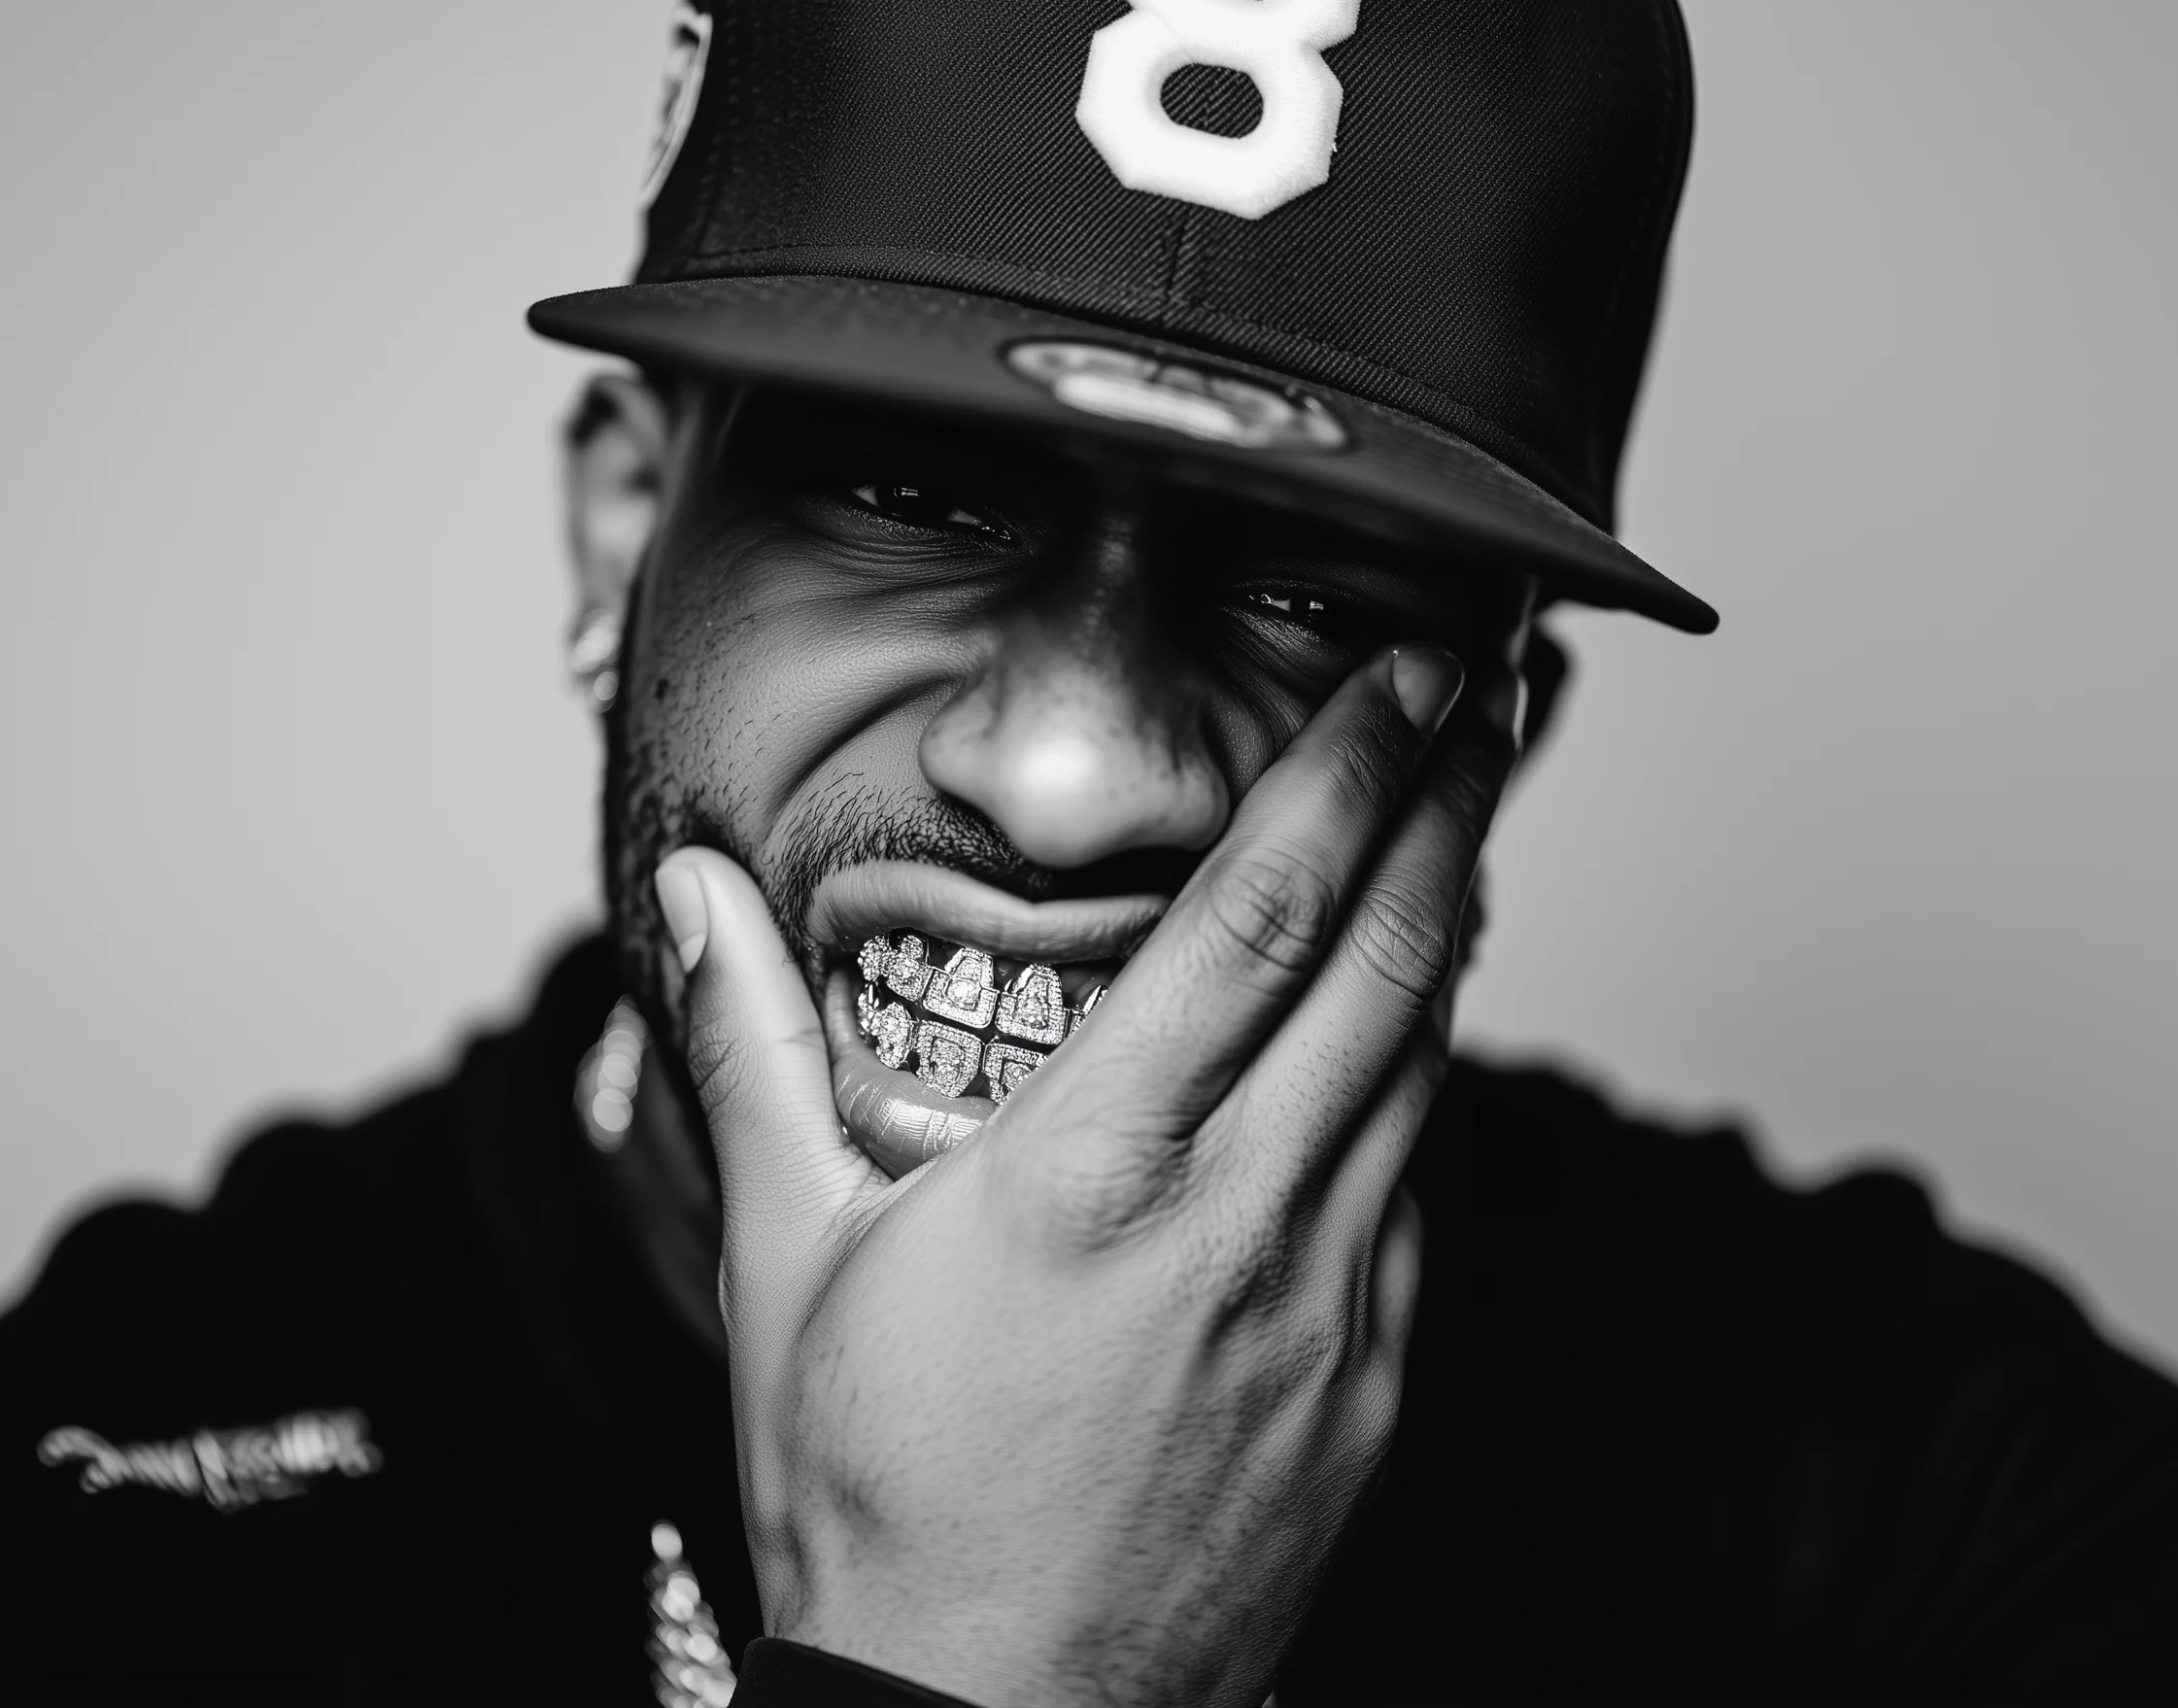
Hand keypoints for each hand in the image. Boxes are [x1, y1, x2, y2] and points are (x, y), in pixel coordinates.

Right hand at [655, 643, 1511, 1707]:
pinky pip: (1410, 1194)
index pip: (1259, 914)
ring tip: (1461, 827)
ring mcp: (1327, 1306)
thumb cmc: (880, 1501)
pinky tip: (1389, 1049)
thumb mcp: (787, 1263)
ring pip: (1421, 1067)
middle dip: (1446, 804)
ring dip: (1448, 926)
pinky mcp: (1369, 1383)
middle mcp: (1240, 1220)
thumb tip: (689, 895)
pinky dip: (1412, 1088)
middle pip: (1388, 960)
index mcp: (1096, 1168)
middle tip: (1488, 696)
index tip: (1406, 676)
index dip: (1348, 769)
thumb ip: (754, 1051)